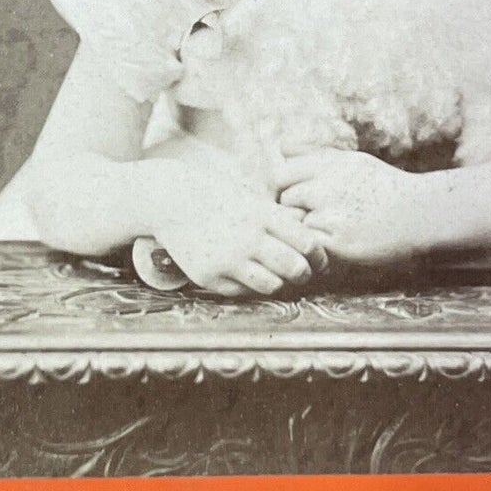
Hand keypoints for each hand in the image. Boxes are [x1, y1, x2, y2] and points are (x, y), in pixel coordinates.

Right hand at [150, 160, 327, 296]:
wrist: (171, 201)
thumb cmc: (218, 198)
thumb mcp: (252, 199)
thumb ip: (280, 219)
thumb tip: (314, 244)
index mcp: (262, 215)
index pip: (307, 243)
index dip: (319, 257)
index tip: (318, 260)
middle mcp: (247, 238)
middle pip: (295, 268)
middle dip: (304, 274)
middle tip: (302, 273)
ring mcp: (228, 259)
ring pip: (272, 285)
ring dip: (278, 283)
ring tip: (275, 275)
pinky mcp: (210, 276)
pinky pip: (243, 292)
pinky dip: (249, 286)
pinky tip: (244, 273)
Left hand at [270, 149, 425, 266]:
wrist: (419, 213)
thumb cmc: (383, 186)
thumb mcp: (351, 160)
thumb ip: (315, 155)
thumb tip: (281, 147)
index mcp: (330, 164)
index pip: (281, 171)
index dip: (280, 185)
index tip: (290, 195)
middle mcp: (329, 186)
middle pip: (284, 198)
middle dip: (290, 209)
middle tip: (303, 217)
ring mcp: (334, 214)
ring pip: (295, 224)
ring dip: (302, 230)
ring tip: (319, 232)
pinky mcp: (340, 241)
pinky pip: (311, 245)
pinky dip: (314, 247)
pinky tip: (328, 246)